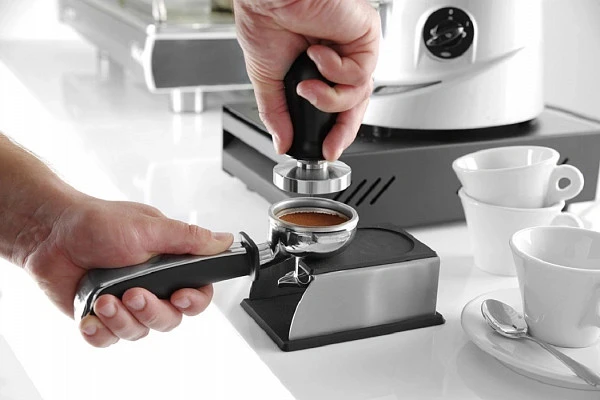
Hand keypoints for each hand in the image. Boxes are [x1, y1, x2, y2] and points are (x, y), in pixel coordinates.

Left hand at [24, 195, 232, 347]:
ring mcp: (124, 303)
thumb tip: (224, 240)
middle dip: (151, 311)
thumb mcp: (149, 227)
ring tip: (103, 299)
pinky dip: (99, 332)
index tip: (179, 296)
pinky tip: (91, 316)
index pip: (197, 293)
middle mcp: (150, 286)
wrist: (50, 233)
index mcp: (169, 264)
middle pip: (170, 319)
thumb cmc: (97, 223)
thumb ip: (188, 238)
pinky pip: (108, 340)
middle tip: (133, 294)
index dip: (194, 302)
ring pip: (139, 331)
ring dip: (121, 319)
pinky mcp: (100, 317)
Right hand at [234, 0, 379, 159]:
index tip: (325, 151)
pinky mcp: (366, 35)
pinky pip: (359, 73)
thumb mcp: (267, 78)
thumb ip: (277, 112)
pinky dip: (334, 70)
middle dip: (342, 129)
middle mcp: (340, 57)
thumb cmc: (264, 19)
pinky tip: (316, 53)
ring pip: (358, 94)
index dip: (334, 131)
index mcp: (319, 67)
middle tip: (329, 146)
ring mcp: (354, 48)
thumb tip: (281, 141)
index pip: (337, 106)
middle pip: (355, 104)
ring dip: (329, 99)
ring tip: (306, 88)